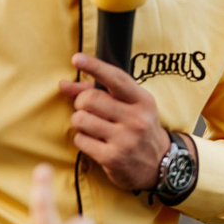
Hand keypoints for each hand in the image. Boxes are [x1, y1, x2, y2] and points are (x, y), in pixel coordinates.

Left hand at [59, 56, 172, 190]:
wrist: (160, 165)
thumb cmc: (139, 129)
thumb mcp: (130, 107)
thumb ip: (99, 93)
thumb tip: (64, 85)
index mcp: (143, 101)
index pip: (116, 79)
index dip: (94, 66)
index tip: (77, 58)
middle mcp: (136, 119)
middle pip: (89, 99)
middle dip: (81, 103)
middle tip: (88, 109)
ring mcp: (125, 140)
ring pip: (80, 119)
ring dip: (80, 122)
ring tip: (93, 128)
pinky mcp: (113, 158)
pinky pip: (80, 140)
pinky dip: (83, 140)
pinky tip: (96, 144)